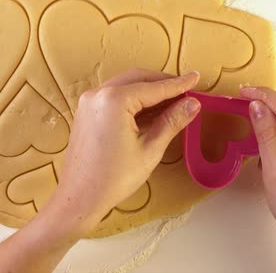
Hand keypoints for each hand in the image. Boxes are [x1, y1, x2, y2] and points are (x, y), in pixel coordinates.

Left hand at [0, 69, 200, 271]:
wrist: (79, 197)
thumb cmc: (114, 178)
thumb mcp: (150, 149)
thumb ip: (172, 122)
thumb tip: (193, 104)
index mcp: (114, 100)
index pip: (153, 87)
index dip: (178, 84)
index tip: (196, 78)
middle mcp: (98, 94)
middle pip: (137, 79)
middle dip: (162, 84)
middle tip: (187, 90)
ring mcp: (89, 102)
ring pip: (125, 86)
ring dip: (148, 91)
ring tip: (173, 101)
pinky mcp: (86, 112)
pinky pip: (114, 97)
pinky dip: (133, 100)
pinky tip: (151, 110)